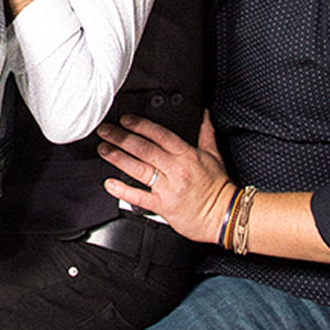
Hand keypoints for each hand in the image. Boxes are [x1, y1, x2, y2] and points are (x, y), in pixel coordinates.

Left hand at [96, 112, 236, 244]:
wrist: (225, 216)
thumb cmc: (219, 187)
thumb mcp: (214, 155)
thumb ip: (205, 133)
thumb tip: (202, 114)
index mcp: (187, 155)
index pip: (161, 135)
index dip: (141, 126)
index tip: (125, 119)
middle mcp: (176, 170)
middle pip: (145, 150)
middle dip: (121, 138)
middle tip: (105, 131)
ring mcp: (169, 188)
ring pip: (139, 170)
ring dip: (118, 158)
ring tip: (103, 150)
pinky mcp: (163, 207)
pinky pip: (140, 197)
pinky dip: (123, 191)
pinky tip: (110, 184)